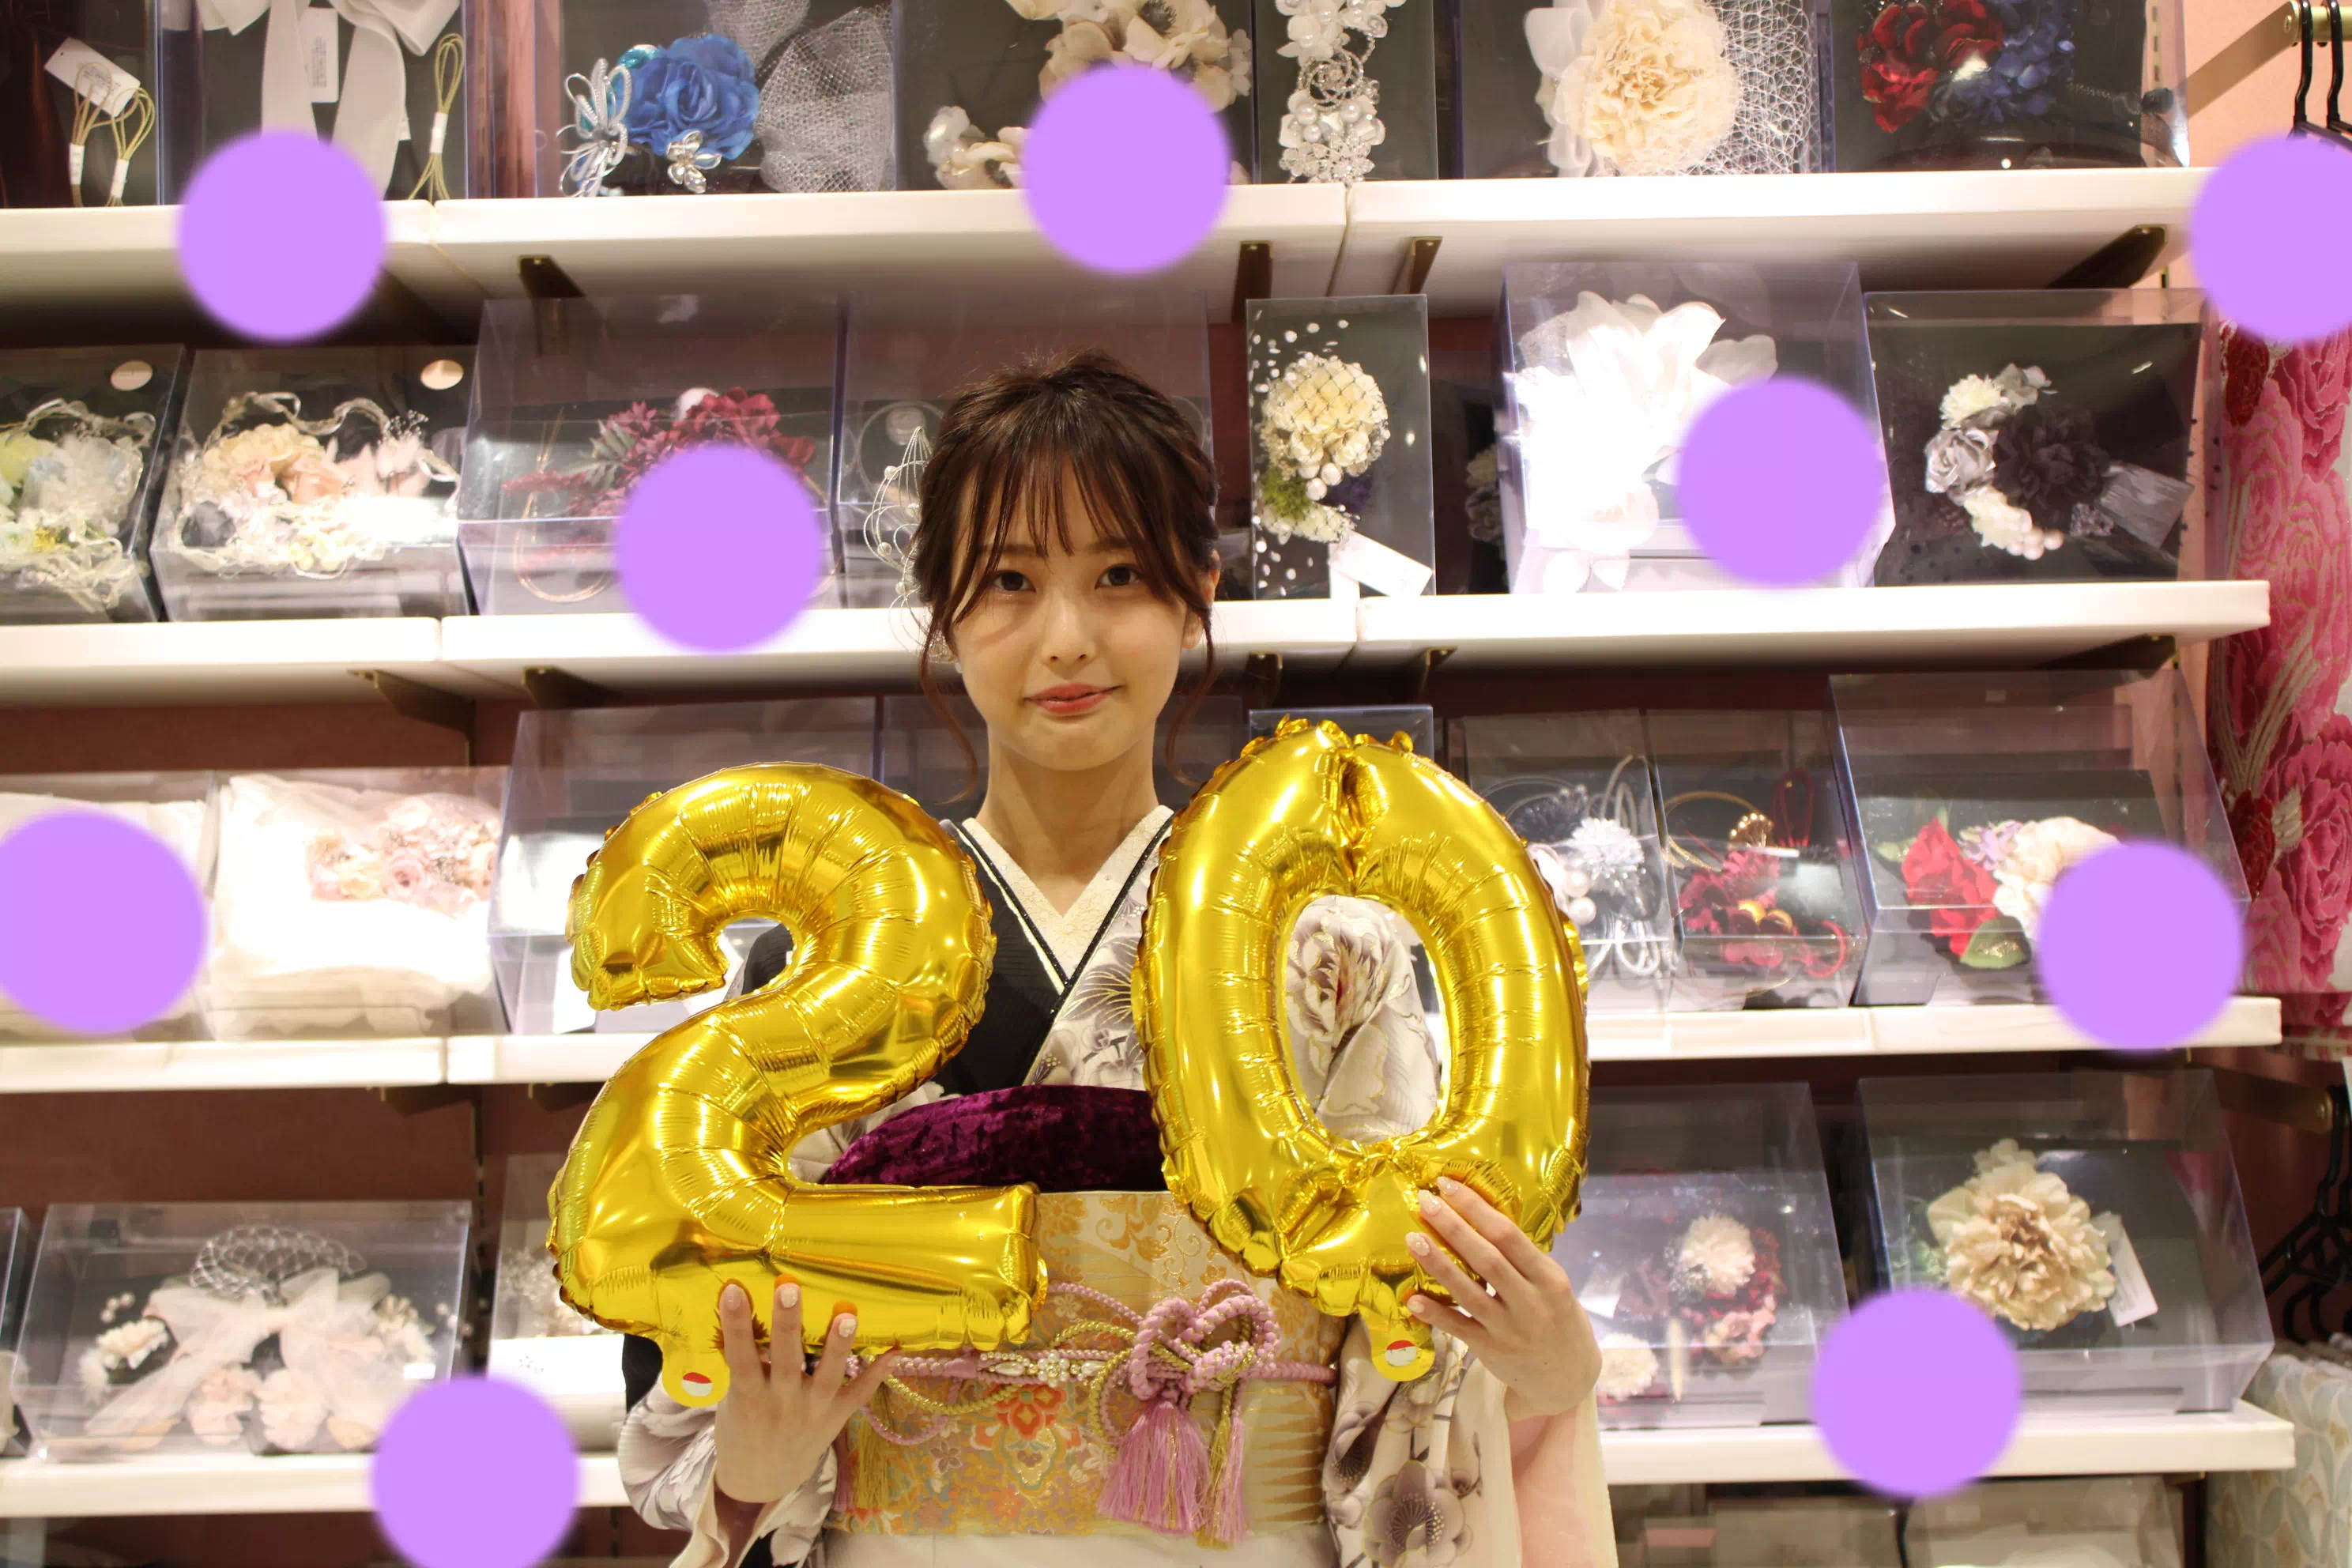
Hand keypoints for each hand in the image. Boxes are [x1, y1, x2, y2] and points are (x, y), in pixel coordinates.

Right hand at [712, 1279, 898, 1505]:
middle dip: (787, 1324)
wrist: (762, 1477)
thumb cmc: (742, 1426)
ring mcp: (813, 1410)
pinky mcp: (836, 1417)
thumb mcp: (732, 1399)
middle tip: (789, 1287)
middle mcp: (782, 1402)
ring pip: (828, 1376)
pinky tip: (896, 1351)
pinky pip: (859, 1394)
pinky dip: (878, 1374)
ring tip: (846, 1314)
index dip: (736, 1324)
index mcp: (748, 1396)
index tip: (734, 1289)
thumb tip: (741, 1313)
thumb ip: (742, 1364)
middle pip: (786, 1359)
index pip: (739, 1356)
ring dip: (838, 1346)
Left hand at [1405, 1178, 1599, 1420]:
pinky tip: (1413, 1298)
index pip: (1509, 1236)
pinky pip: (1458, 1328)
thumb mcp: (1554, 1285)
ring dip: (1438, 1264)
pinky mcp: (1490, 1350)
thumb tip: (1479, 1217)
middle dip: (1453, 1227)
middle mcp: (1531, 1302)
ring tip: (1412, 1238)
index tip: (1449, 1186)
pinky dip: (1435, 1313)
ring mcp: (1509, 1329)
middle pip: (1487, 1259)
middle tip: (1425, 1201)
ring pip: (1469, 1292)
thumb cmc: (1558, 1319)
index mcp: (1549, 1278)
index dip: (1477, 1209)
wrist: (1567, 1377)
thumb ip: (1523, 1260)